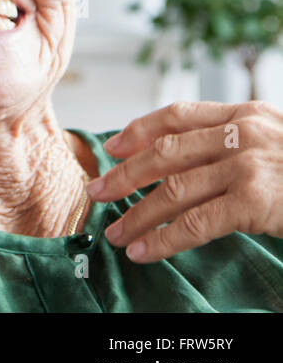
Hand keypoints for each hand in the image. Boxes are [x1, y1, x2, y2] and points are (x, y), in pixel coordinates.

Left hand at [86, 101, 282, 261]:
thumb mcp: (277, 139)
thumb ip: (236, 139)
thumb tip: (186, 157)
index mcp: (245, 112)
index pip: (177, 115)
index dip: (138, 129)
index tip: (112, 145)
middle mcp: (241, 132)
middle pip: (164, 152)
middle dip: (124, 175)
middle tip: (96, 191)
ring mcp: (247, 166)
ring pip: (172, 191)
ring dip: (136, 214)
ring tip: (114, 231)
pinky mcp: (254, 201)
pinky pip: (194, 224)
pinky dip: (162, 240)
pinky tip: (143, 250)